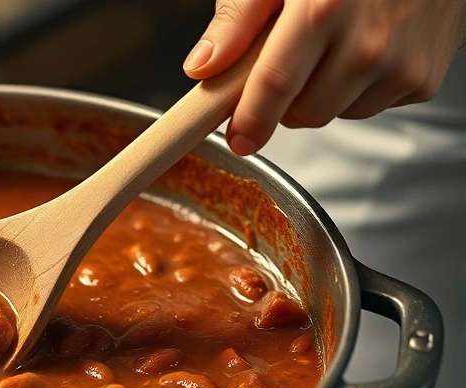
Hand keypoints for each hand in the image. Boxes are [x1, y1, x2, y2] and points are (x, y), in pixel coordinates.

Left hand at [184, 0, 465, 155]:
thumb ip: (237, 20)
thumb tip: (201, 67)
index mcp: (324, 10)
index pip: (275, 85)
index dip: (250, 119)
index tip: (238, 138)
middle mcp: (369, 43)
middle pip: (302, 113)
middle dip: (282, 102)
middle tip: (286, 63)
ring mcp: (402, 66)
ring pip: (334, 115)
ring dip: (320, 95)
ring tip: (331, 46)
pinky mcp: (422, 81)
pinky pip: (369, 107)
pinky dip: (356, 90)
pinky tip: (364, 51)